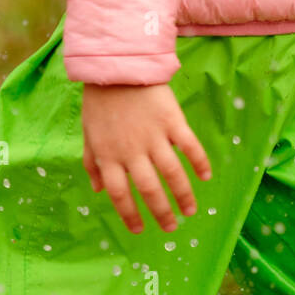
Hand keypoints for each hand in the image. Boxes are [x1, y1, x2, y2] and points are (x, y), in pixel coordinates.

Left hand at [80, 83, 211, 233]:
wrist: (117, 65)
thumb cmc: (100, 102)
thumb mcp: (88, 134)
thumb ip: (92, 163)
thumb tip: (98, 190)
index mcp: (109, 156)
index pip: (119, 194)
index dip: (130, 215)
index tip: (140, 230)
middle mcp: (131, 151)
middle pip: (149, 189)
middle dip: (161, 212)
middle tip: (171, 228)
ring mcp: (154, 136)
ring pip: (172, 174)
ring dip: (183, 195)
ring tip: (190, 211)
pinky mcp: (172, 120)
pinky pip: (189, 146)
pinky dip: (199, 162)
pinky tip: (205, 177)